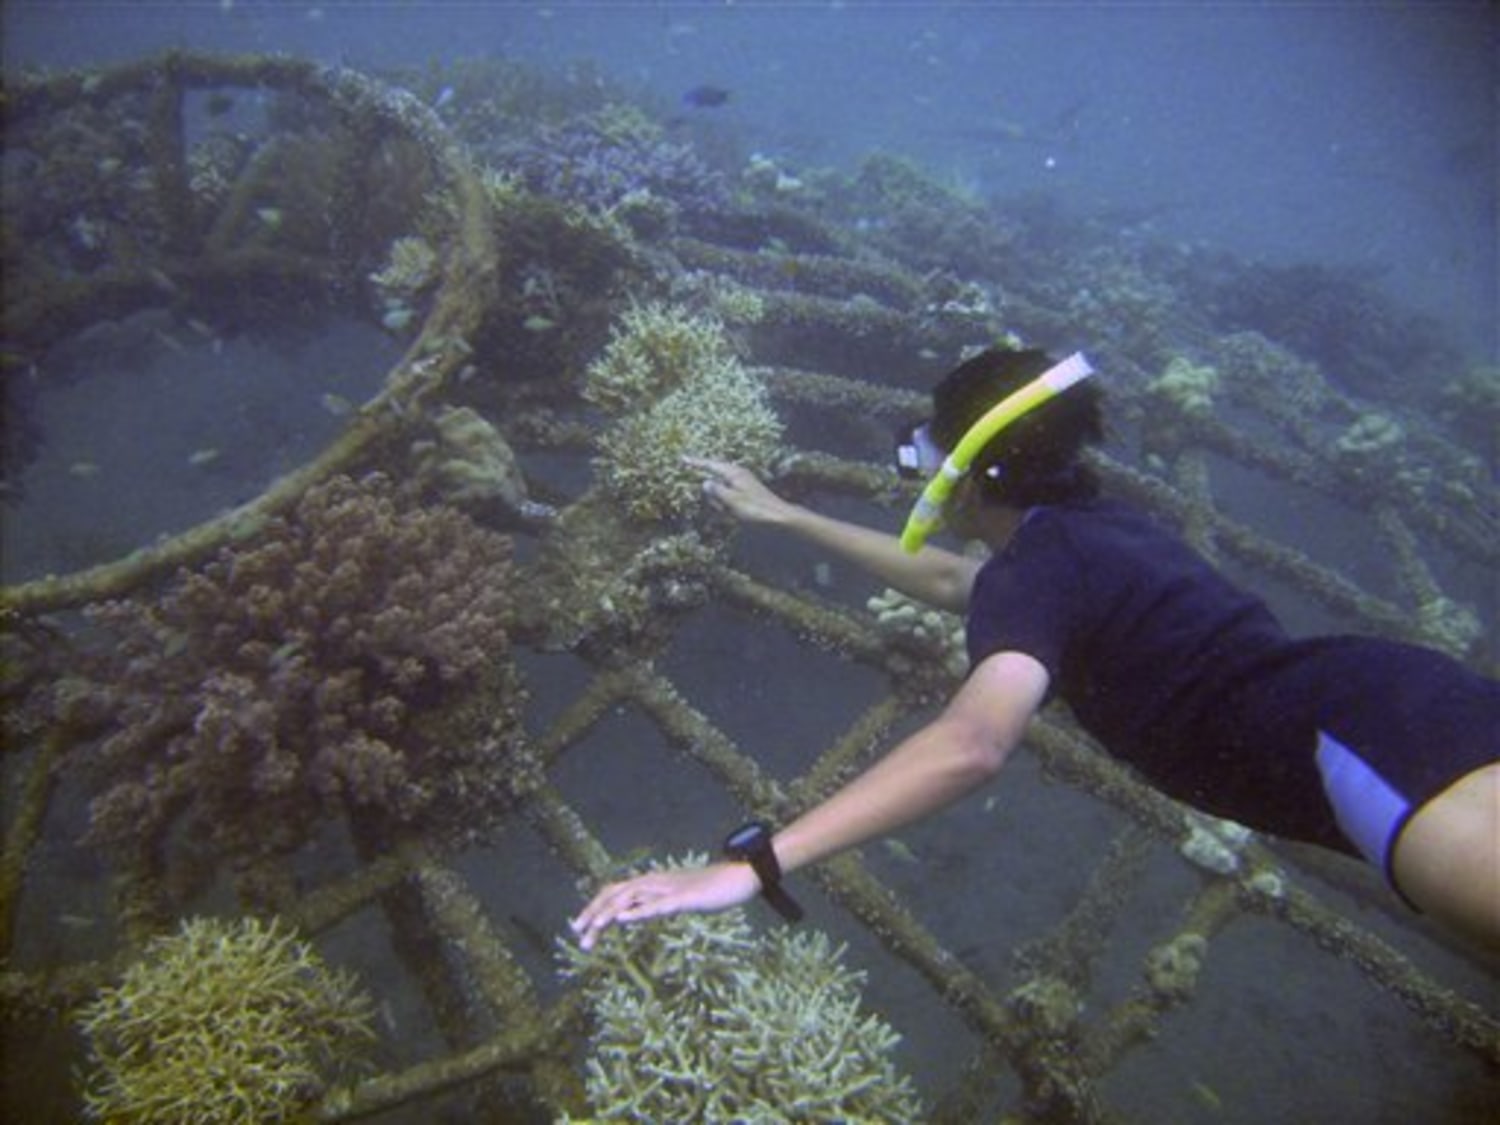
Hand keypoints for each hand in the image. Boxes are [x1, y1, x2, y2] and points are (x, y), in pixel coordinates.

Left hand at [570, 860, 760, 949]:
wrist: (741, 876)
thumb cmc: (712, 888)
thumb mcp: (679, 897)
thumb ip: (658, 902)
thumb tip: (638, 911)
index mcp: (654, 881)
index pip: (616, 890)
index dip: (595, 906)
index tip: (580, 926)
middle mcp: (656, 881)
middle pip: (616, 893)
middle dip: (594, 913)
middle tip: (577, 935)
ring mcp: (669, 888)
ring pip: (630, 898)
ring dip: (608, 915)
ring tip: (592, 931)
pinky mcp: (684, 898)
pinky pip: (657, 905)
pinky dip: (637, 912)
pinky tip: (623, 919)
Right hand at [687, 457, 798, 525]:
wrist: (780, 517)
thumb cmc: (755, 509)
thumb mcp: (731, 501)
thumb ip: (716, 490)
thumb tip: (705, 482)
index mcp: (733, 473)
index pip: (710, 465)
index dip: (696, 463)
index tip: (683, 458)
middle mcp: (738, 474)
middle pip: (716, 481)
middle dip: (714, 496)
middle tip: (723, 510)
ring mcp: (744, 483)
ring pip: (723, 492)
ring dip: (722, 504)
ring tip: (731, 515)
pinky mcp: (747, 493)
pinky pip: (730, 499)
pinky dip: (728, 507)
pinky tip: (734, 516)